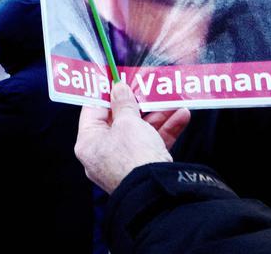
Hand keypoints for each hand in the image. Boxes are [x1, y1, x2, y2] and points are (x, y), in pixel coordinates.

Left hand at [74, 81, 190, 193]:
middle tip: (147, 86)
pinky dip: (166, 130)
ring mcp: (123, 163)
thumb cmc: (134, 156)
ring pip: (139, 132)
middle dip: (138, 103)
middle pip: (119, 121)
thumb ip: (124, 103)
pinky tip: (182, 115)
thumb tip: (118, 88)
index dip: (106, 92)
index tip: (117, 78)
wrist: (157, 192)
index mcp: (88, 143)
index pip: (93, 110)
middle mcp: (102, 154)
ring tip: (173, 98)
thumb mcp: (128, 122)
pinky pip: (152, 144)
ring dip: (158, 114)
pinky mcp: (143, 169)